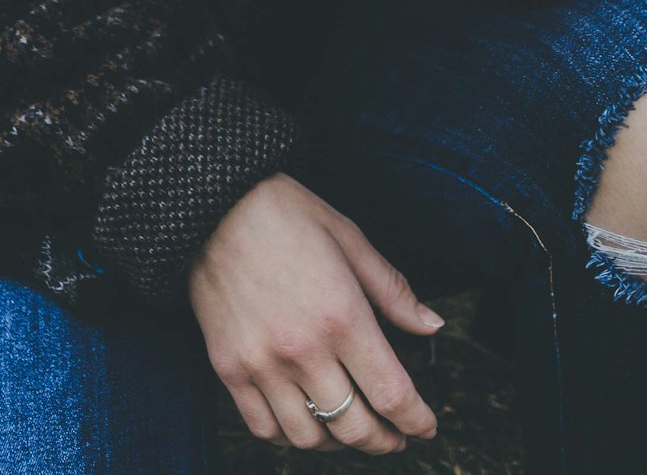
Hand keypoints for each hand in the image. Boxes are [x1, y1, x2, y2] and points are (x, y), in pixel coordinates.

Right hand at [186, 171, 441, 454]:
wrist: (214, 203)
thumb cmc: (285, 213)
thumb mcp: (349, 238)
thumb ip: (393, 291)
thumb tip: (432, 326)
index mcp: (341, 315)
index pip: (392, 393)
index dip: (416, 420)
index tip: (425, 427)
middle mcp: (303, 349)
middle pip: (354, 426)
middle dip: (383, 440)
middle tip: (394, 436)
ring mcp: (261, 364)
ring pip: (309, 438)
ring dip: (337, 443)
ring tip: (349, 428)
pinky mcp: (228, 369)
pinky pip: (263, 428)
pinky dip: (289, 436)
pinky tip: (304, 420)